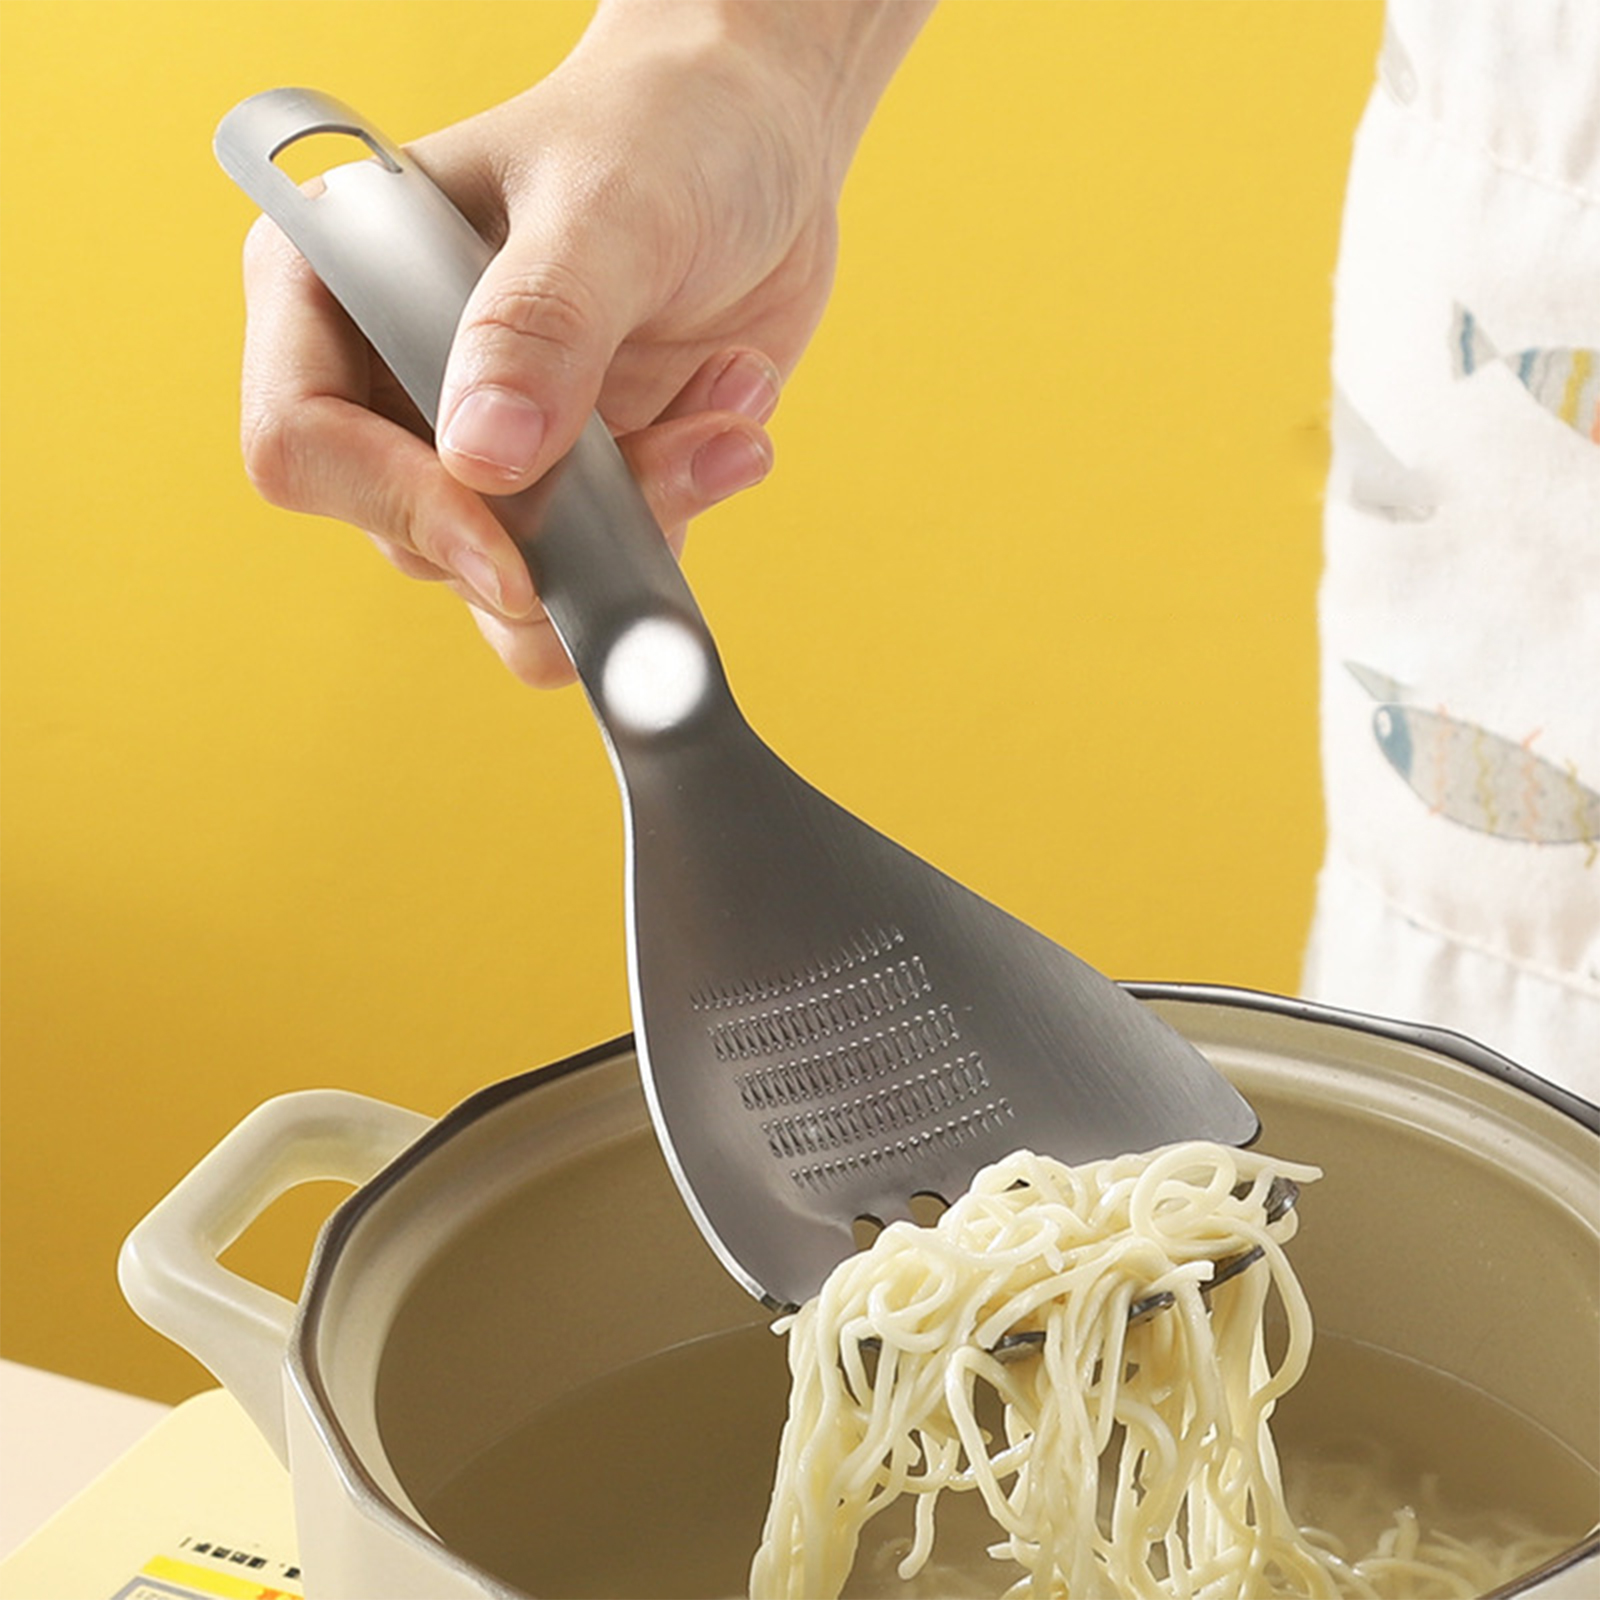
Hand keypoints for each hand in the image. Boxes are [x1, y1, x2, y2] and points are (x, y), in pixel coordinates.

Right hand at [237, 0, 930, 685]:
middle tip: (687, 451)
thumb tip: (483, 461)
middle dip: (563, 529)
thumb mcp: (608, 206)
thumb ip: (542, 325)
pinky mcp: (567, 489)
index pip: (301, 442)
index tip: (511, 552)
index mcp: (335, 285)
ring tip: (729, 432)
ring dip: (637, 533)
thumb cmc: (662, 133)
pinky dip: (677, 525)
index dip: (399, 509)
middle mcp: (390, 383)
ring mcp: (480, 447)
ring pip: (517, 583)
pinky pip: (601, 571)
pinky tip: (733, 429)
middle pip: (419, 539)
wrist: (762, 145)